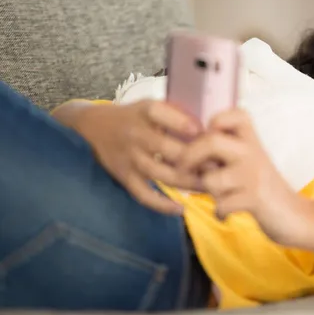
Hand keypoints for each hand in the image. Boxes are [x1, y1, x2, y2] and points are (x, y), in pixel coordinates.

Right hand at [75, 101, 201, 213]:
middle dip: (196, 160)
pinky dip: (161, 205)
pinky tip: (180, 208)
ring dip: (187, 183)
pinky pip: (143, 194)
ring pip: (161, 174)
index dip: (184, 124)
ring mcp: (129, 157)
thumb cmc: (134, 116)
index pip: (162, 114)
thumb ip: (177, 114)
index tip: (205, 133)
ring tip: (208, 187)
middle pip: (168, 149)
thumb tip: (212, 128)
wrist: (93, 126)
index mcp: (145, 111)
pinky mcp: (124, 176)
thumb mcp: (152, 105)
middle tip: (219, 168)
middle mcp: (136, 134)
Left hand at [179, 109, 309, 244]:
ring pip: (211, 179)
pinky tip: (227, 214)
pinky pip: (221, 205)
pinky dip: (220, 213)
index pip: (235, 115)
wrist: (296, 216)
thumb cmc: (265, 189)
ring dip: (210, 193)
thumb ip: (226, 153)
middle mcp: (254, 153)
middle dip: (189, 157)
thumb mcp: (250, 163)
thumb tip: (188, 150)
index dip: (216, 121)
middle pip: (210, 141)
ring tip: (222, 198)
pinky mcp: (255, 199)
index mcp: (253, 141)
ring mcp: (254, 176)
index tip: (208, 134)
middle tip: (184, 169)